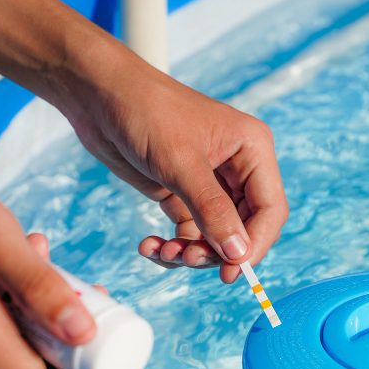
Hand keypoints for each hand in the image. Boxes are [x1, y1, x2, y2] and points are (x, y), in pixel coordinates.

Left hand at [57, 45, 288, 282]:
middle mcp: (238, 168)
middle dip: (216, 251)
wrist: (98, 95)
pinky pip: (189, 233)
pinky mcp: (182, 193)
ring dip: (191, 253)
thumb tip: (240, 255)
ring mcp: (210, 183)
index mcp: (252, 150)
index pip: (270, 210)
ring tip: (162, 253)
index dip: (255, 245)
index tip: (231, 273)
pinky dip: (172, 246)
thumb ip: (213, 212)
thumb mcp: (181, 164)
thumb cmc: (146, 113)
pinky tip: (149, 245)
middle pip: (244, 229)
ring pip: (216, 237)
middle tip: (185, 260)